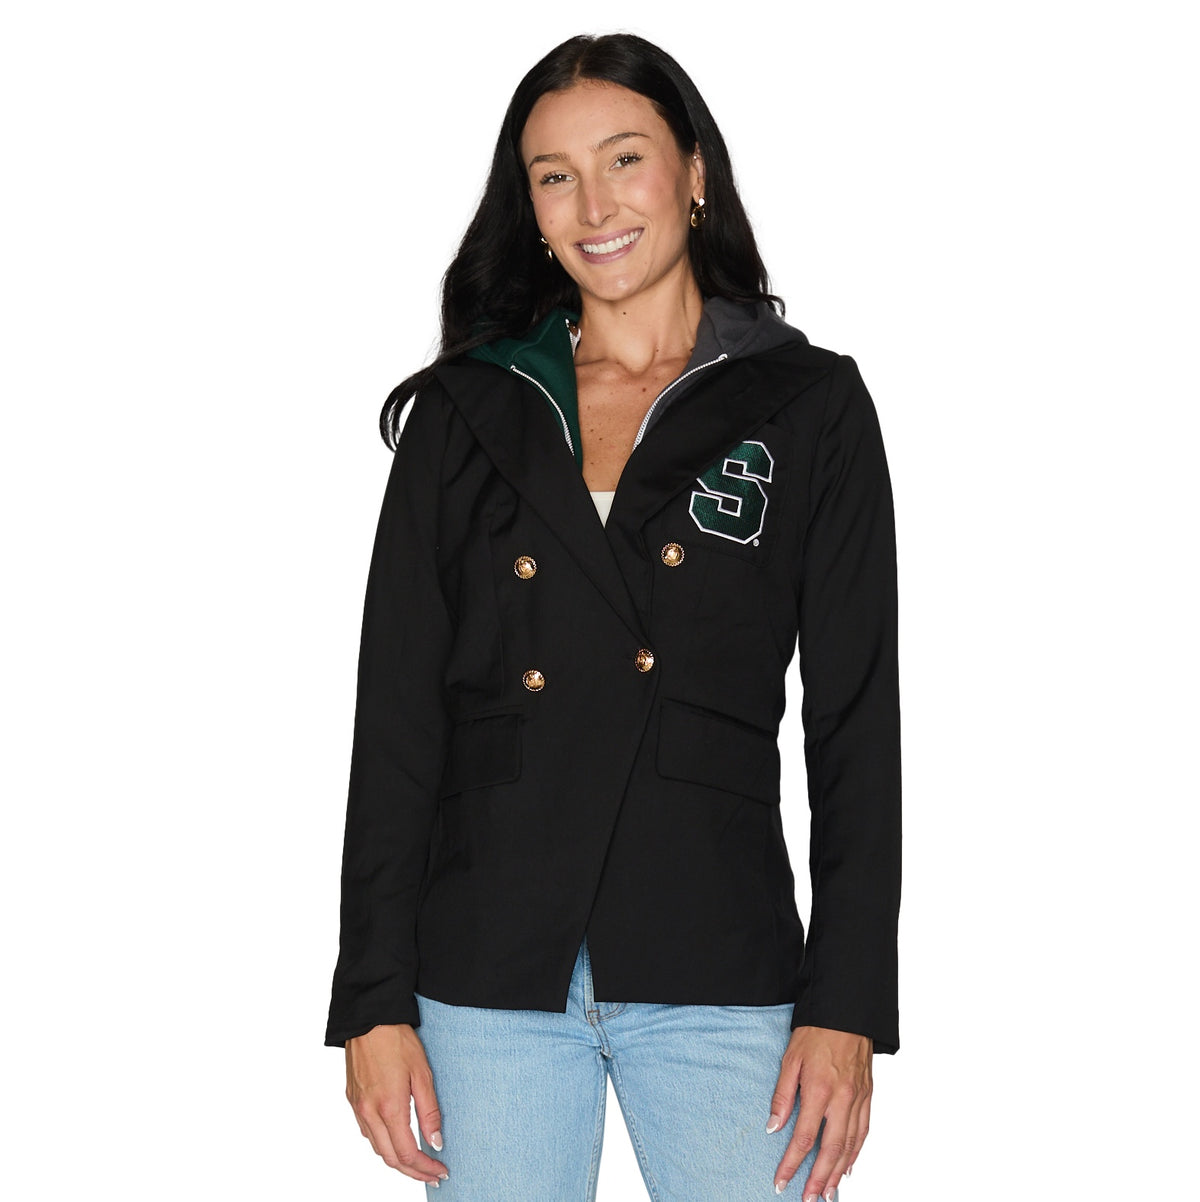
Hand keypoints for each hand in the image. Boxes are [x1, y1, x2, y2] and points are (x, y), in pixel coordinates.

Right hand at [345, 1023, 448, 1185]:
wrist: (369, 1018)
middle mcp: (368, 1113)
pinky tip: (395, 1139)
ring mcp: (357, 1108)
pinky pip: (367, 1132)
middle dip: (413, 1171)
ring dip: (397, 1160)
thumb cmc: (396, 1040)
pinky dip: (383, 1143)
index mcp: (388, 1108)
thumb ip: (429, 1111)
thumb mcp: (422, 1073)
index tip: (440, 1171)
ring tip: (418, 1162)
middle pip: (390, 1158)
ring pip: (376, 1148)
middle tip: (432, 1175)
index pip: (407, 1153)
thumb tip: (436, 1142)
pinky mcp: (352, 1099)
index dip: (425, 1168)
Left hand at [767, 1025, 872, 1198]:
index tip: (782, 1181)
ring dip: (838, 1172)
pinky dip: (856, 1152)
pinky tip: (848, 1165)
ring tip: (827, 1193)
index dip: (792, 1163)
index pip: (804, 1138)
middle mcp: (843, 1099)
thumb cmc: (816, 1031)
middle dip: (818, 1178)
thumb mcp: (790, 1058)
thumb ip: (782, 1095)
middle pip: (831, 1150)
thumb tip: (773, 1127)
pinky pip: (864, 1131)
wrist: (846, 1010)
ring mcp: (859, 1098)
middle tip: (808, 1199)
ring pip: (850, 1145)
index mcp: (820, 1090)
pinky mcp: (868, 1094)